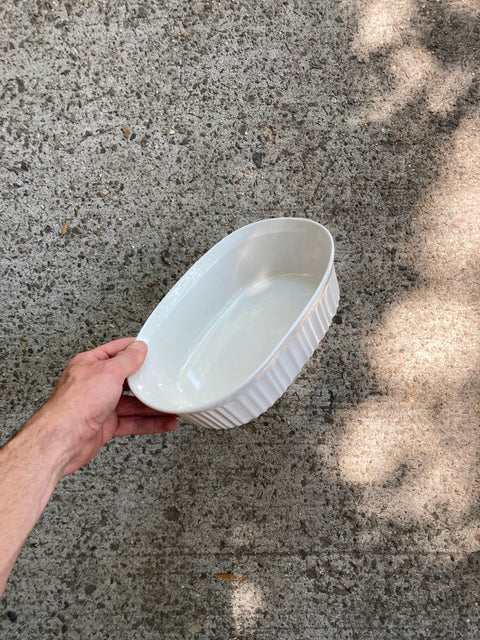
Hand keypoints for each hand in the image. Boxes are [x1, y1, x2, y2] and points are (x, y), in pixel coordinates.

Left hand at [36, 337, 177, 475]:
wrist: (63, 439)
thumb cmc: (75, 404)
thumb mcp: (108, 372)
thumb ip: (127, 360)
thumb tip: (138, 349)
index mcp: (89, 365)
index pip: (115, 352)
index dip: (132, 349)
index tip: (149, 349)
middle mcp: (93, 385)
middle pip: (126, 380)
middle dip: (145, 382)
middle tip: (162, 379)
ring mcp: (99, 406)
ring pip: (131, 404)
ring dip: (151, 406)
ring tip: (169, 405)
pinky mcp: (104, 425)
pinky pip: (132, 422)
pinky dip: (148, 423)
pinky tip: (163, 422)